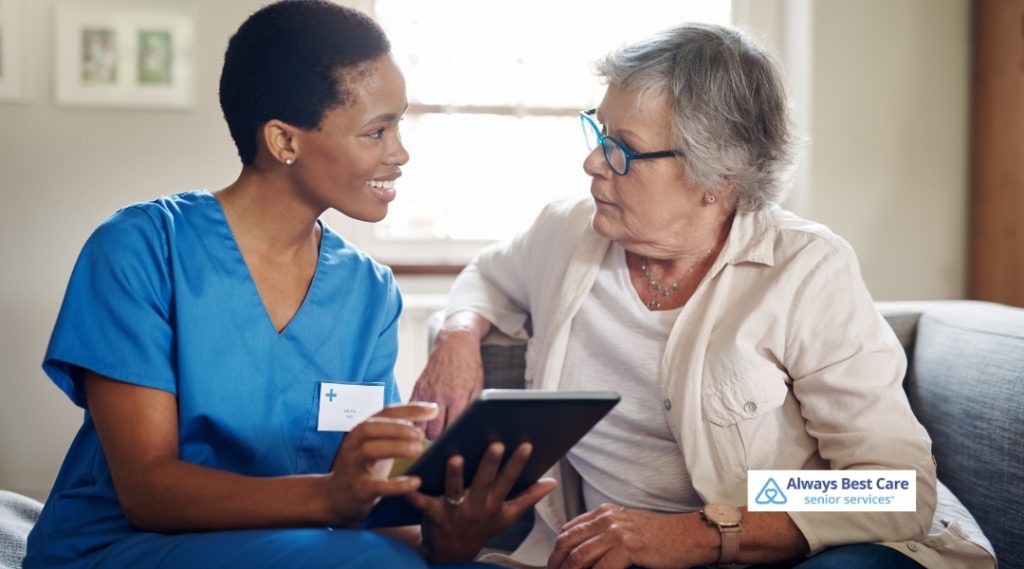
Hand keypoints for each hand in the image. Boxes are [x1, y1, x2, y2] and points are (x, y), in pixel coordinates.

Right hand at [325, 403, 437, 525]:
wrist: (335, 498)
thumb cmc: (363, 467)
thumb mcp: (376, 445)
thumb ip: (396, 433)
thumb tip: (431, 416)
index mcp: (362, 430)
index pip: (385, 412)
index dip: (410, 409)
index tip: (434, 410)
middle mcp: (354, 444)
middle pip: (372, 427)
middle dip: (398, 427)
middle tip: (421, 434)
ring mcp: (353, 466)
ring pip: (370, 450)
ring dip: (397, 448)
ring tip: (419, 451)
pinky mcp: (358, 489)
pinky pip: (377, 486)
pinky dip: (397, 484)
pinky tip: (415, 482)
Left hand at [406, 442, 556, 562]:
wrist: (453, 554)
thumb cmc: (482, 527)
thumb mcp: (508, 515)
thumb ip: (529, 497)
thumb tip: (553, 482)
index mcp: (494, 503)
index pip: (509, 480)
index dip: (518, 463)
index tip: (526, 444)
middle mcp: (476, 506)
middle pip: (484, 482)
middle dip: (490, 464)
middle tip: (495, 444)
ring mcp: (454, 511)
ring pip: (455, 490)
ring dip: (455, 476)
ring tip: (456, 457)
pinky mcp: (433, 514)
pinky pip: (423, 503)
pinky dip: (414, 494)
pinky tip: (411, 480)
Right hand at [410, 327, 485, 438]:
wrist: (455, 343)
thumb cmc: (469, 366)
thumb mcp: (477, 387)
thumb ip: (471, 408)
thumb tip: (469, 429)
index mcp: (458, 396)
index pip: (452, 429)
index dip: (453, 440)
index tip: (455, 446)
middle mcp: (440, 395)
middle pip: (434, 432)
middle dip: (440, 440)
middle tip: (445, 442)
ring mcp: (426, 392)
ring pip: (420, 426)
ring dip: (427, 432)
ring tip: (435, 433)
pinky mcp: (417, 388)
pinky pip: (412, 412)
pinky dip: (416, 420)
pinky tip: (424, 423)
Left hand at [547, 504, 702, 568]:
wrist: (689, 536)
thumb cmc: (661, 536)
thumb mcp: (627, 527)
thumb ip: (604, 533)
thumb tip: (583, 552)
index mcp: (604, 512)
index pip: (569, 529)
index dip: (556, 549)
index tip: (554, 565)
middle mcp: (607, 518)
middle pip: (567, 541)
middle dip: (556, 562)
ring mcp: (617, 532)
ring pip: (579, 557)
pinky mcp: (628, 547)